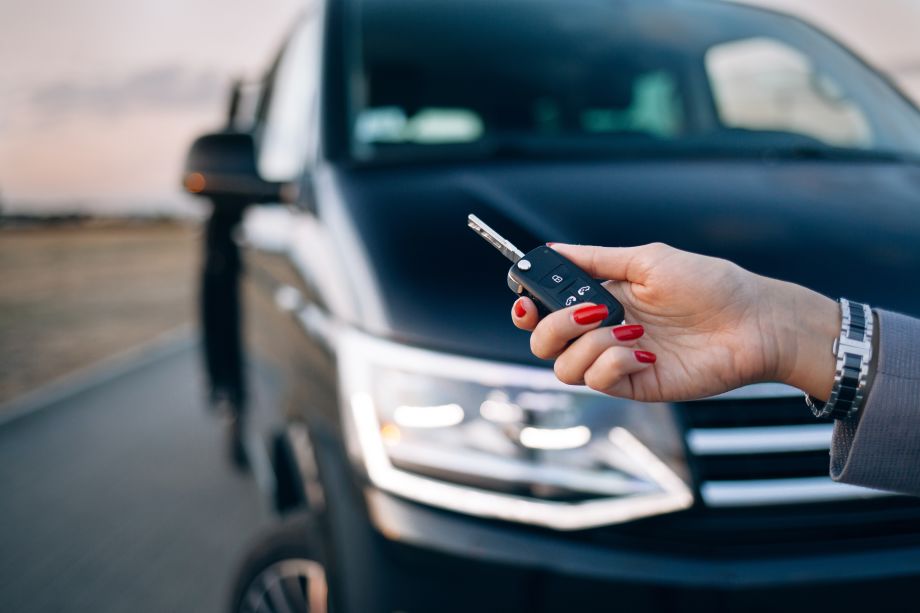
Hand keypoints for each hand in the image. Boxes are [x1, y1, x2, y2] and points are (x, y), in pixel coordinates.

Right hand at [511, 243, 839, 401]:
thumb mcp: (648, 259)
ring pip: (564, 366)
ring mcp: (617, 360)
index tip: (525, 301)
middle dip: (553, 326)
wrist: (754, 322)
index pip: (545, 310)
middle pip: (543, 342)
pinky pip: (599, 381)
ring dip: (589, 344)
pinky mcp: (636, 385)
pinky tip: (644, 351)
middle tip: (589, 311)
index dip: (526, 308)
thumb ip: (595, 260)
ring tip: (630, 330)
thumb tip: (549, 250)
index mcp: (601, 298)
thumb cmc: (710, 284)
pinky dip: (613, 363)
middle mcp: (602, 331)